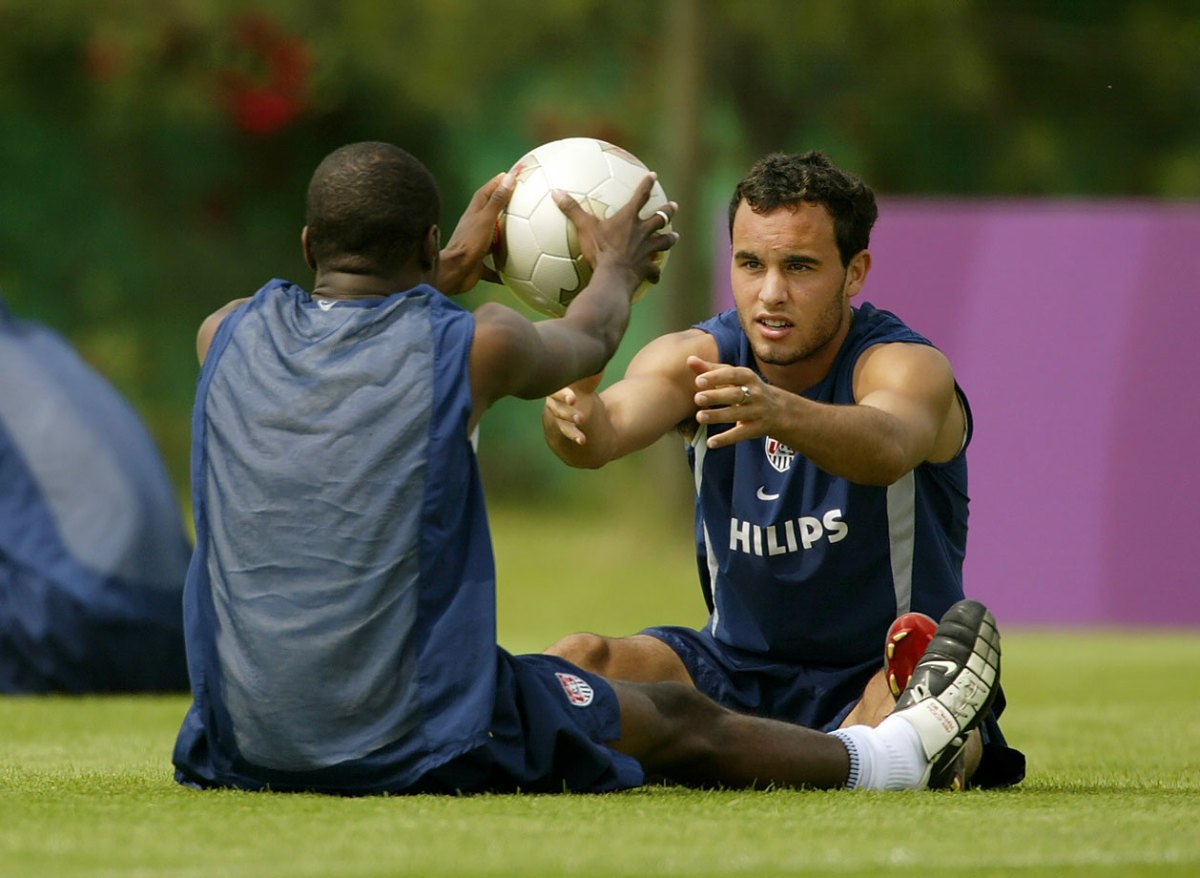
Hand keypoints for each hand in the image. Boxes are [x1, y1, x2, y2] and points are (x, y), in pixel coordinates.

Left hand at [437, 170, 515, 295]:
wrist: (456, 271)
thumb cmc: (470, 243)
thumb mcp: (486, 219)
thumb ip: (498, 200)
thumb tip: (509, 177)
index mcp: (475, 212)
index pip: (486, 192)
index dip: (497, 182)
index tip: (510, 175)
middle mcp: (474, 226)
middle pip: (489, 212)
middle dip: (502, 205)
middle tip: (517, 199)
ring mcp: (476, 244)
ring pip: (491, 236)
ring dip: (503, 234)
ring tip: (519, 233)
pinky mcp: (479, 262)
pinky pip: (493, 264)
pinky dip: (501, 266)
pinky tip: (512, 272)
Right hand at [544, 371, 604, 444]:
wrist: (577, 402)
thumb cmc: (580, 385)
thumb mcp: (584, 380)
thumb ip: (589, 372)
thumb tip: (599, 361)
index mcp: (556, 388)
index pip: (555, 391)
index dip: (563, 395)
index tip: (574, 398)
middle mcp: (553, 403)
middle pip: (557, 410)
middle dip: (567, 414)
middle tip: (581, 418)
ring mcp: (557, 418)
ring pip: (561, 425)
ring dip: (571, 431)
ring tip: (583, 437)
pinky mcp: (563, 427)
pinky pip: (566, 434)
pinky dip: (574, 437)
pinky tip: (583, 441)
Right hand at [552, 174, 677, 292]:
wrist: (614, 277)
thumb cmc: (600, 250)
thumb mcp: (584, 228)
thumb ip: (572, 209)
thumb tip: (555, 191)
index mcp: (629, 219)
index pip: (641, 196)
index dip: (647, 185)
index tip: (654, 176)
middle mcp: (643, 232)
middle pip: (660, 218)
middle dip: (668, 211)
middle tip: (674, 206)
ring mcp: (647, 251)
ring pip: (664, 242)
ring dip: (670, 239)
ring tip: (675, 237)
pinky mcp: (647, 269)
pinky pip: (654, 271)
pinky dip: (655, 273)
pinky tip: (656, 277)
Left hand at [688, 355, 776, 447]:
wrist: (778, 410)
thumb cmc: (747, 388)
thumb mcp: (733, 377)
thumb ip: (711, 369)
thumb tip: (690, 360)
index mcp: (748, 377)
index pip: (732, 375)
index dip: (716, 377)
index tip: (698, 380)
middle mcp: (755, 393)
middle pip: (735, 395)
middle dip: (716, 396)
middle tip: (697, 398)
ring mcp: (757, 412)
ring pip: (736, 414)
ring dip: (717, 416)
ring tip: (699, 417)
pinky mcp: (756, 429)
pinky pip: (740, 434)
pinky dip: (725, 439)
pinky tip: (710, 442)